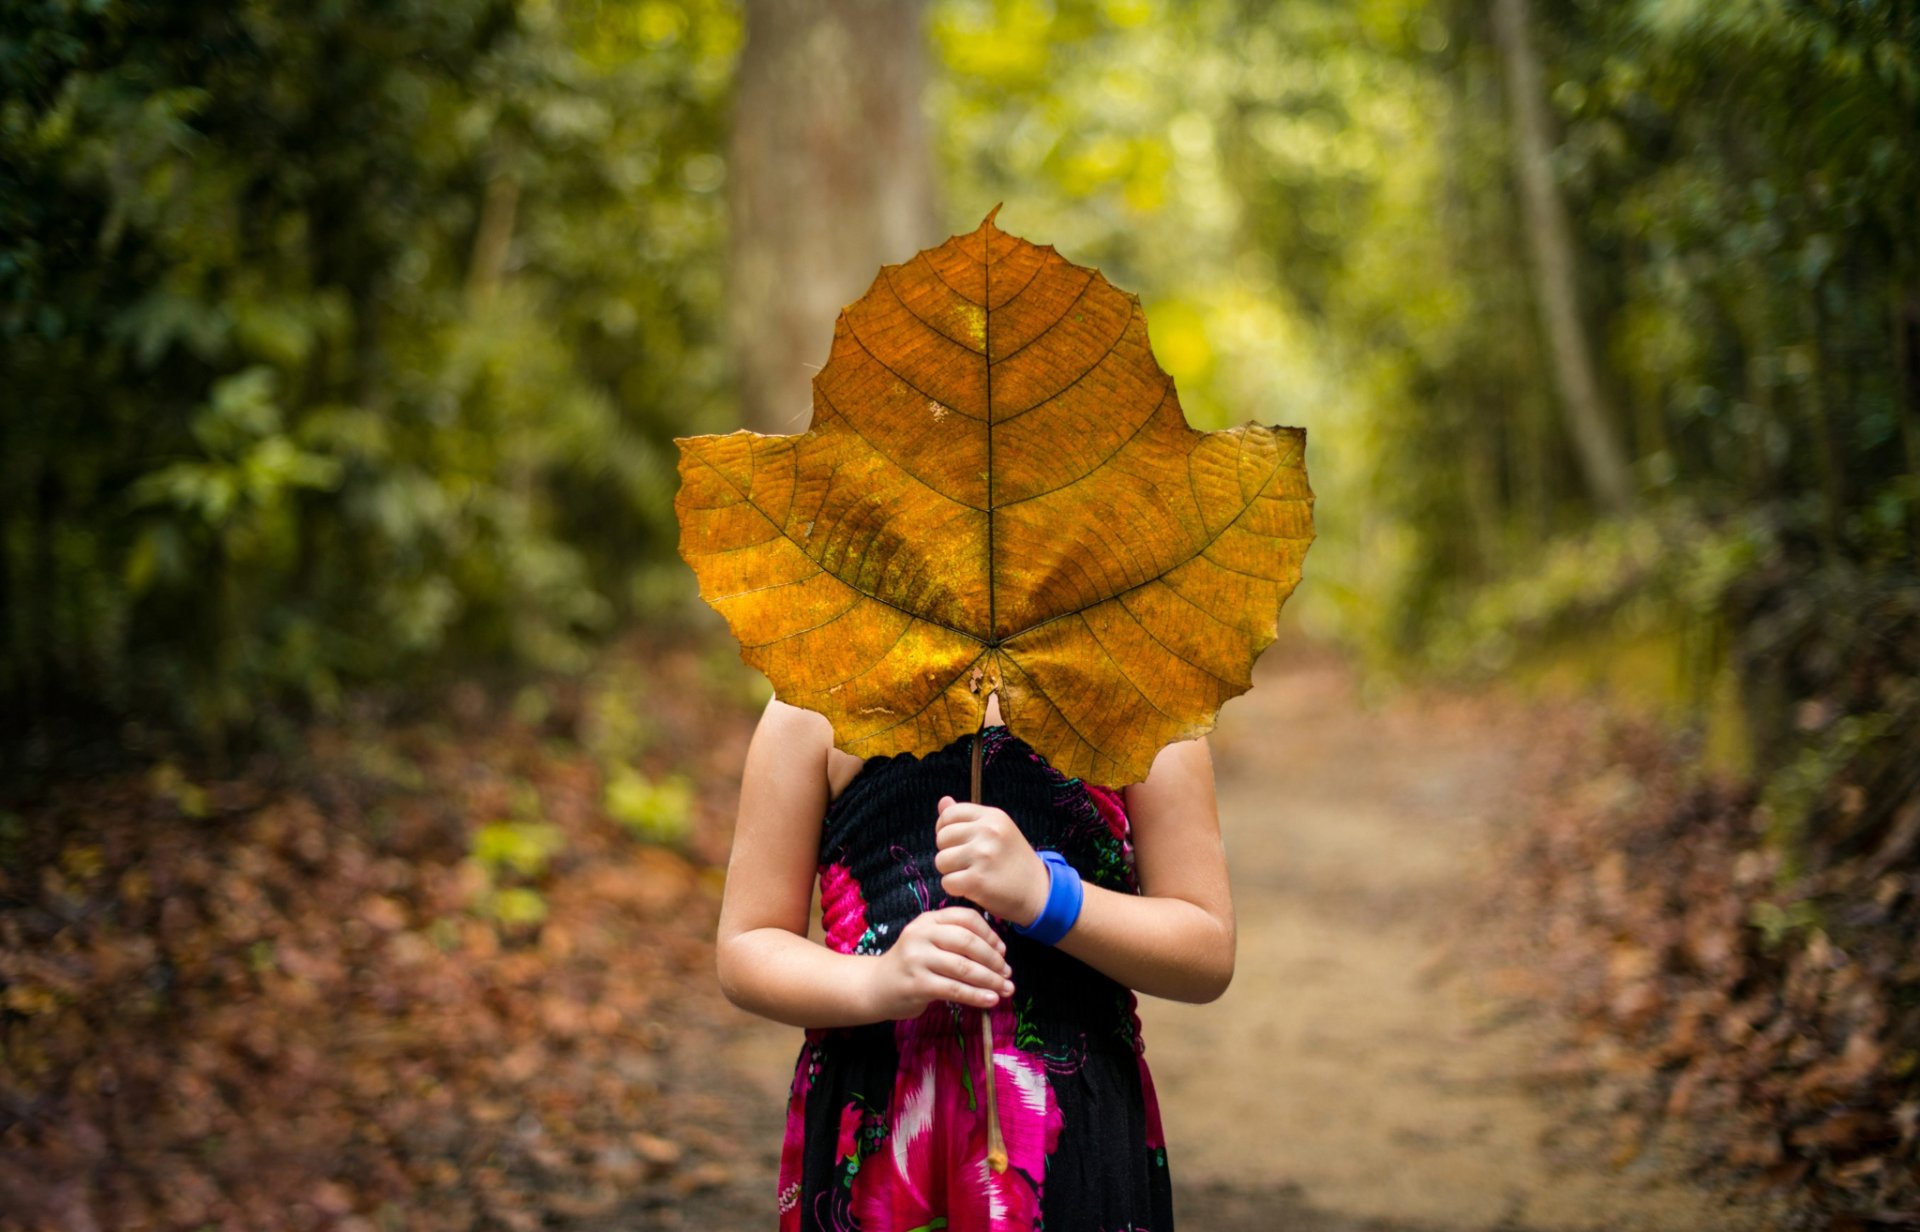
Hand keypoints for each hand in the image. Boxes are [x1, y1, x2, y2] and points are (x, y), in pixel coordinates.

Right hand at [862, 906, 1014, 1018]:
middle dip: (993, 959)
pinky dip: (976, 996)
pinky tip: (990, 1001)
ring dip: (990, 980)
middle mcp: (921, 934)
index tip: (1003, 952)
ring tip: (1005, 989)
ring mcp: (917, 959)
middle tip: (1007, 974)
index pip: (966, 918)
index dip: (990, 934)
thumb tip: (999, 954)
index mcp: (928, 920)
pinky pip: (954, 989)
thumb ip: (955, 941)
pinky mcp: (917, 984)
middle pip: (968, 941)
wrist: (875, 987)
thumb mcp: (929, 942)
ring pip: (964, 967)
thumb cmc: (911, 965)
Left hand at [933, 795, 1049, 926]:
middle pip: (942, 838)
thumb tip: (943, 801)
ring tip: (971, 874)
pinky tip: (972, 888)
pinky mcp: (977, 880)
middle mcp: (988, 832)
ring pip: (941, 861)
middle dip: (949, 852)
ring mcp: (983, 855)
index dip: (945, 830)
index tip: (957, 843)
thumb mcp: (998, 831)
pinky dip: (955, 889)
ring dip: (951, 872)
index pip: (949, 814)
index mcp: (993, 816)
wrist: (1039, 893)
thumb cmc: (1013, 861)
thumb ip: (969, 818)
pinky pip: (947, 882)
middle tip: (969, 863)